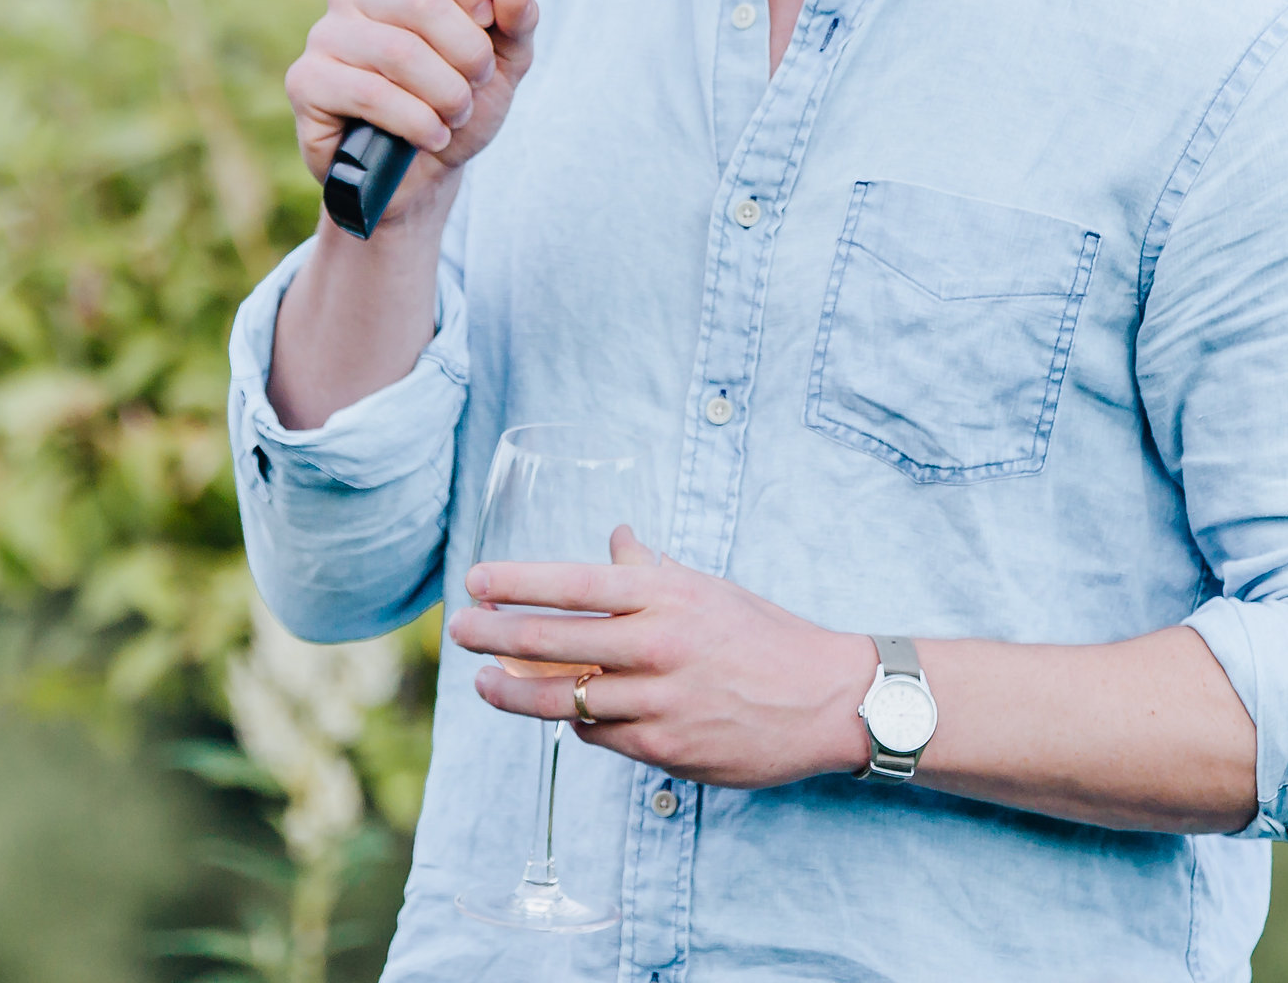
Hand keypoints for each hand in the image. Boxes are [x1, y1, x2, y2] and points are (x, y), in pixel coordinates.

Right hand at [284, 0, 537, 190]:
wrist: (423, 176)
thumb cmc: (457, 105)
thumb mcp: (504, 64)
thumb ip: (517, 19)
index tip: (488, 20)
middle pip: (421, 2)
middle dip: (468, 53)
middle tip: (477, 83)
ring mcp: (324, 35)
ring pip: (399, 52)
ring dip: (446, 94)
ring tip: (456, 114)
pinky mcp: (305, 81)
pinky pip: (369, 93)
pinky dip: (416, 121)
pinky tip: (430, 136)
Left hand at [449, 528, 874, 790]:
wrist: (827, 701)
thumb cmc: (766, 636)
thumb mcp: (709, 589)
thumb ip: (654, 571)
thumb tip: (617, 537)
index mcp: (665, 597)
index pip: (573, 583)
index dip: (516, 582)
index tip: (476, 581)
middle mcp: (656, 646)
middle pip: (554, 641)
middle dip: (497, 636)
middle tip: (460, 631)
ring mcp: (658, 701)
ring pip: (566, 698)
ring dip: (517, 692)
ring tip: (485, 685)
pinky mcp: (665, 749)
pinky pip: (600, 735)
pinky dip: (578, 722)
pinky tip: (564, 713)